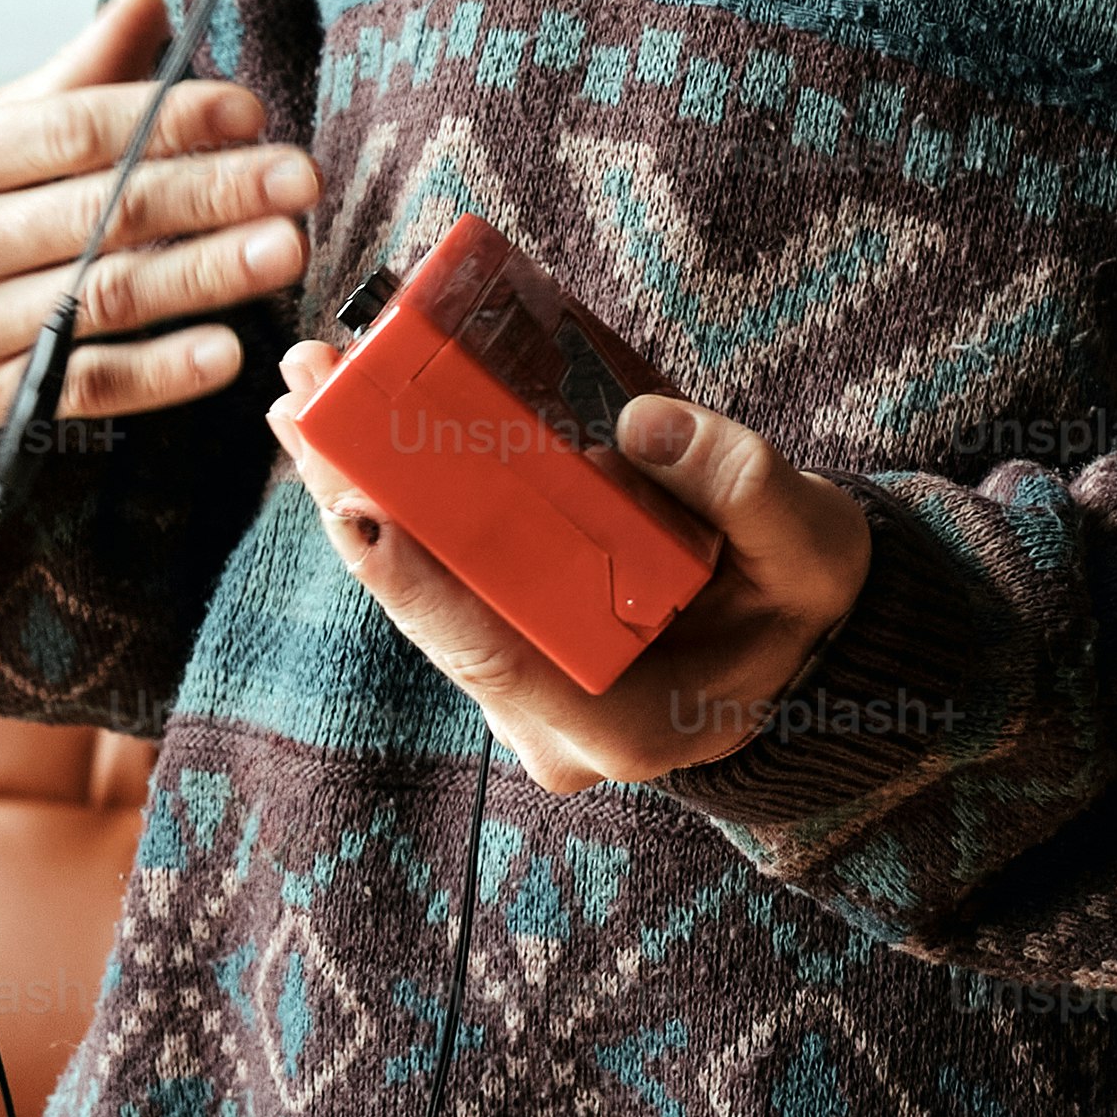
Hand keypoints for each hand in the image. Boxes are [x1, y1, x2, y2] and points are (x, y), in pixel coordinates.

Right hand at [0, 0, 320, 426]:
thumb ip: (74, 77)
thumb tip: (149, 3)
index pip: (72, 134)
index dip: (169, 120)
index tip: (250, 111)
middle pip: (100, 214)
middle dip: (212, 193)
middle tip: (299, 177)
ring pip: (103, 298)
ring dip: (205, 275)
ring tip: (286, 247)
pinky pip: (86, 387)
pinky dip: (159, 372)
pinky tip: (225, 350)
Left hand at [264, 337, 876, 792]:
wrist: (806, 641)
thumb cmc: (810, 602)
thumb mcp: (814, 548)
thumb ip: (745, 486)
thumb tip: (640, 421)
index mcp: (624, 722)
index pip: (498, 655)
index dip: (418, 583)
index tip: (354, 507)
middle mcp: (553, 724)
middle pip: (430, 616)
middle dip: (356, 505)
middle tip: (302, 399)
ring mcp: (525, 696)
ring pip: (420, 596)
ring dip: (358, 494)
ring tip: (307, 393)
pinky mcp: (514, 653)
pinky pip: (440, 579)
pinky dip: (398, 505)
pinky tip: (355, 429)